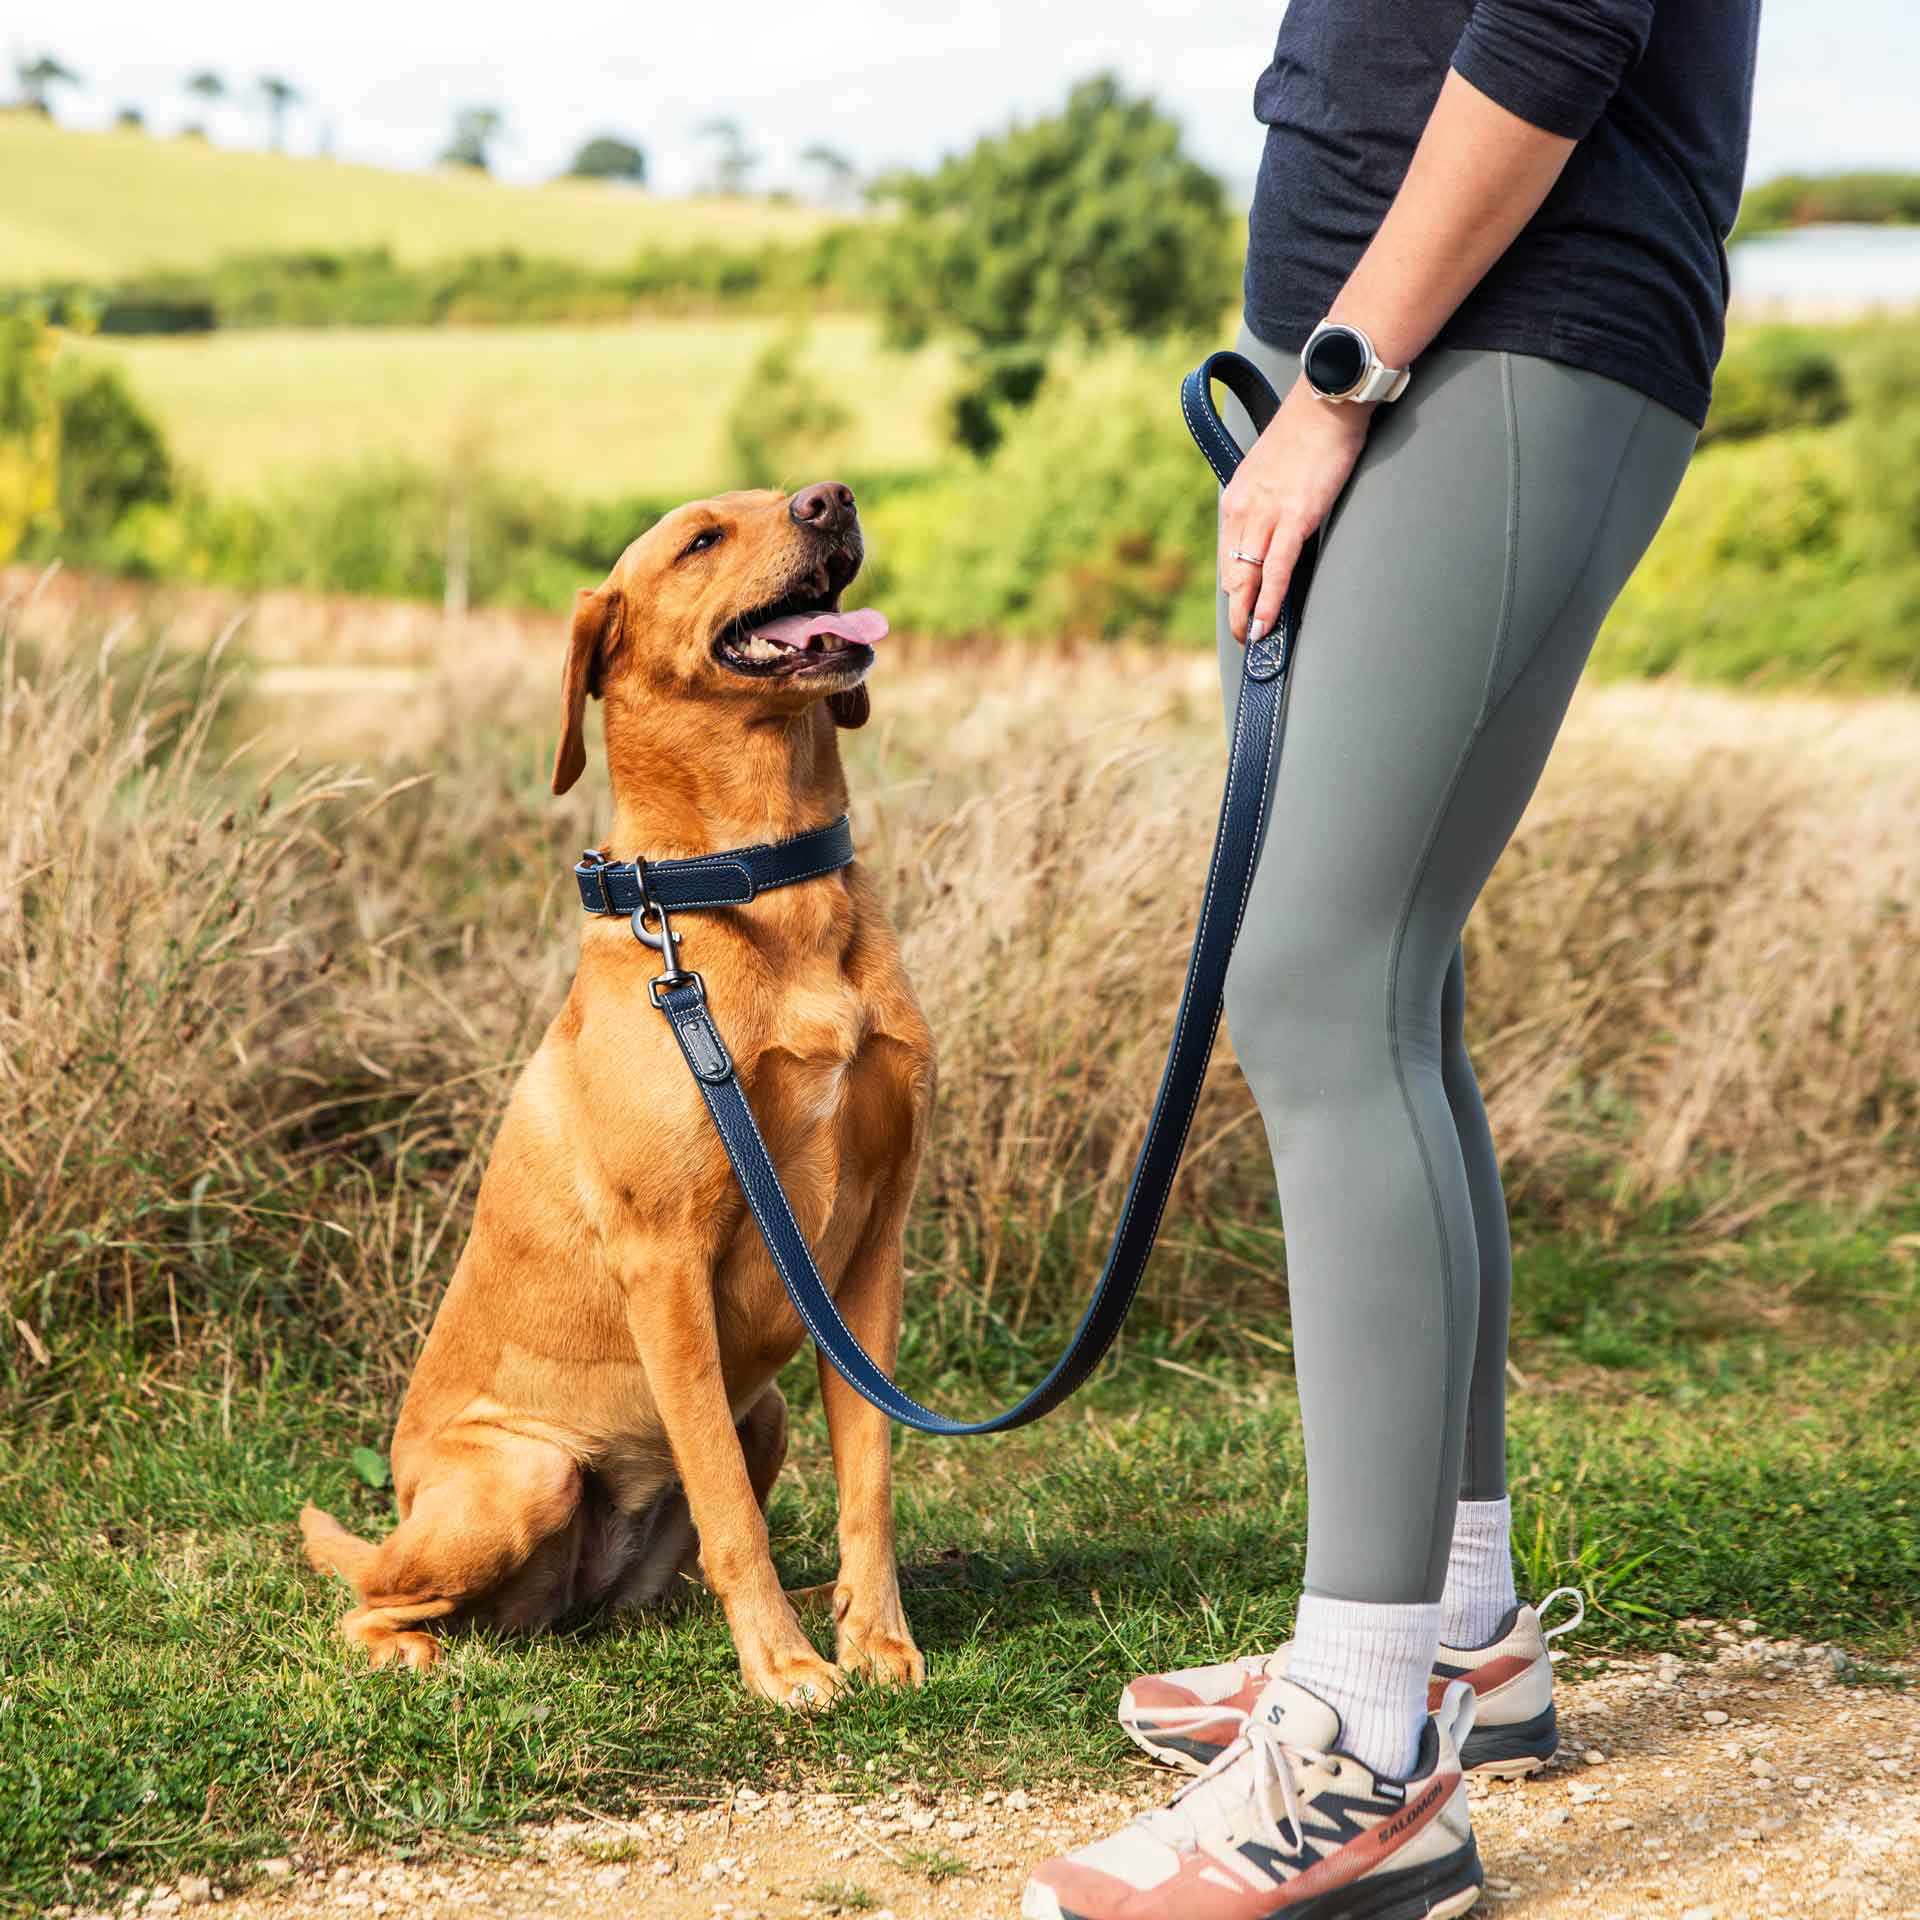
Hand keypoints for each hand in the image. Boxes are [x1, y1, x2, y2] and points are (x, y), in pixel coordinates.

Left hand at [1220, 380, 1372, 642]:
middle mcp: (1243, 510)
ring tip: (1254, 640)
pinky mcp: (1294, 518)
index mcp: (1236, 499)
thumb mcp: (1271, 472)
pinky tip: (1267, 622)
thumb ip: (1265, 503)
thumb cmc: (1307, 434)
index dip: (1233, 590)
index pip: (1228, 556)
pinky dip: (1269, 600)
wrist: (1325, 402)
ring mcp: (1266, 515)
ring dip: (1249, 614)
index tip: (1240, 611)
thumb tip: (1273, 530)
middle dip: (1237, 610)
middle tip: (1244, 638)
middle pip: (1233, 573)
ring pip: (1248, 577)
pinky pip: (1276, 570)